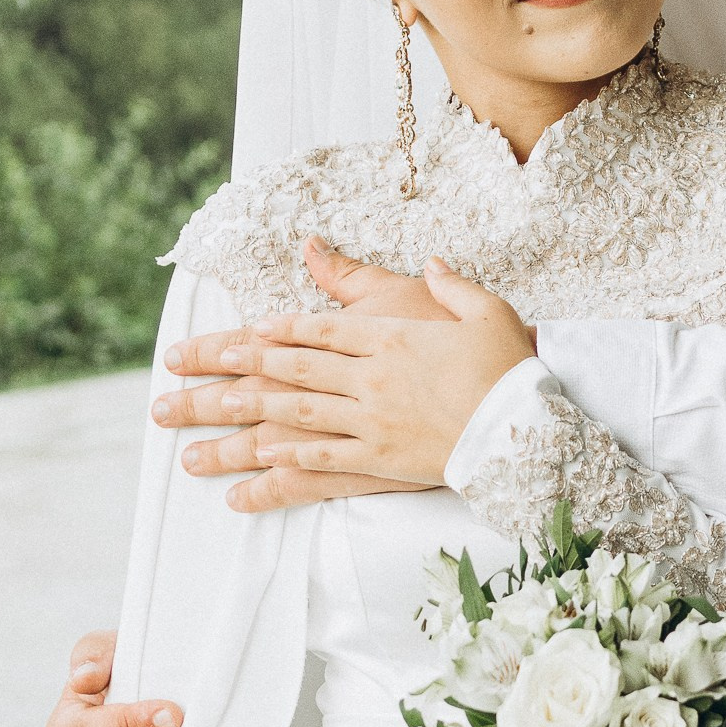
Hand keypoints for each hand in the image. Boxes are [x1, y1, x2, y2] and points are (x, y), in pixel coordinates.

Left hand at [214, 256, 535, 490]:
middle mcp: (371, 376)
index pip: (323, 328)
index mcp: (391, 337)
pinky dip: (288, 462)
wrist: (522, 430)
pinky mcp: (379, 459)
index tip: (252, 328)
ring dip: (252, 408)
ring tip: (217, 406)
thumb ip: (451, 283)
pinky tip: (260, 464)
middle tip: (203, 364)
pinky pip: (323, 460)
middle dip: (244, 363)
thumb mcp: (485, 310)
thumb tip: (431, 262)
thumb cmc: (508, 368)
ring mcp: (371, 420)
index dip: (283, 328)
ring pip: (297, 412)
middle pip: (295, 367)